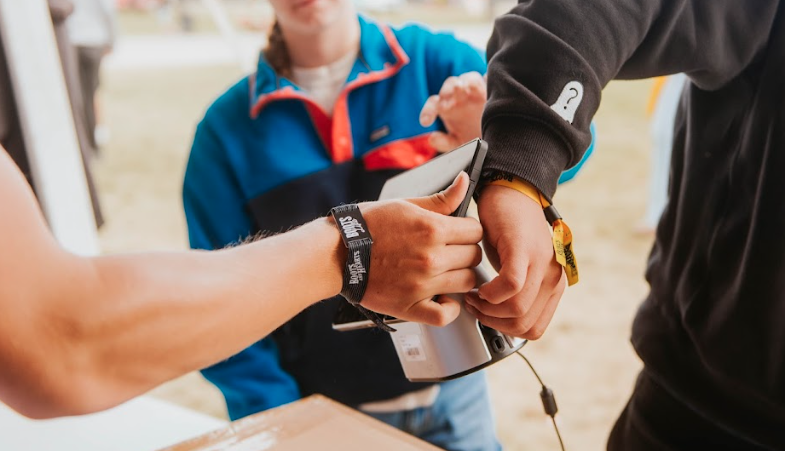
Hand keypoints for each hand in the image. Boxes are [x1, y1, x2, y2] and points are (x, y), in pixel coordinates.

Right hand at [359, 172, 482, 326]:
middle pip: (474, 256)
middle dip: (465, 251)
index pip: (476, 230)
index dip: (469, 230)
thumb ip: (441, 199)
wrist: (337, 253)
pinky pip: (445, 315)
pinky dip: (450, 308)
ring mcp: (422, 284)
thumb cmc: (368, 227)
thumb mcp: (405, 205)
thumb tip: (465, 182)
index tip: (459, 233)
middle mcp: (431, 257)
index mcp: (432, 229)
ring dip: (460, 276)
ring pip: (467, 282)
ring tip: (446, 271)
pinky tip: (443, 297)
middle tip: (451, 251)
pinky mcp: (411, 306)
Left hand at [419, 71, 485, 151]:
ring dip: (463, 83)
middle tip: (447, 104)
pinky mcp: (489, 88)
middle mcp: (458, 96)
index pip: (433, 104)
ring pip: (465, 79)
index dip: (427, 112)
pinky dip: (482, 81)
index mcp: (446, 108)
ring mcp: (474, 90)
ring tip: (461, 90)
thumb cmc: (474, 137)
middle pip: (449, 86)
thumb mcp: (459, 144)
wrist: (498, 136)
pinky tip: (481, 88)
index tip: (425, 123)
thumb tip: (431, 139)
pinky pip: (484, 79)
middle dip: (446, 92)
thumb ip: (444, 142)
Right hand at [467, 185, 565, 338]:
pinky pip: (511, 285)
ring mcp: (541, 263)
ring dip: (489, 310)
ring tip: (474, 296)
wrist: (510, 192)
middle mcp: (552, 276)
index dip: (505, 330)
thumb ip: (519, 294)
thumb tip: (502, 320)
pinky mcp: (523, 250)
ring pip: (518, 310)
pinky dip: (491, 293)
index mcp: (552, 285)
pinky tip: (480, 286)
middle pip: (525, 324)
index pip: (534, 328)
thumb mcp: (519, 269)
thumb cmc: (509, 229)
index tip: (488, 318)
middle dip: (494, 323)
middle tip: (476, 308)